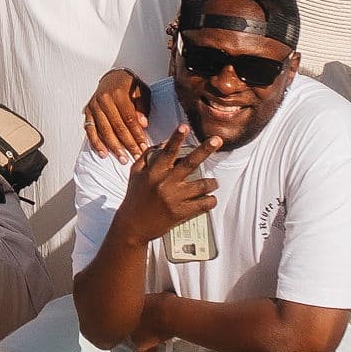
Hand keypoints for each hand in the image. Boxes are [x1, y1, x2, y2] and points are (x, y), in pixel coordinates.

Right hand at [83, 68, 154, 161]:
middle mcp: (104, 100)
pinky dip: (96, 143)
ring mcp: (94, 106)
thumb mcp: (141, 90)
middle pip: (117, 127)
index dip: (137, 134)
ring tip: (122, 159)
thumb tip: (143, 124)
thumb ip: (142, 106)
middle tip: (136, 157)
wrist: (112, 77)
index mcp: (118, 93)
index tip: (144, 146)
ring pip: (104, 130)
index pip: (128, 118)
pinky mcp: (88, 112)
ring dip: (113, 147)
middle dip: (127, 144)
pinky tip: (103, 153)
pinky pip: (90, 130)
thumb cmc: (129, 85)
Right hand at [113, 128, 216, 244]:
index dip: (176, 138)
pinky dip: (211, 200)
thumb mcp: (136, 174)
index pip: (167, 151)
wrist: (133, 225)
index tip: (185, 126)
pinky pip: (204, 204)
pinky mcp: (181, 213)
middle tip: (217, 140)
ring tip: (213, 182)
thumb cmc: (135, 197)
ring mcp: (175, 198)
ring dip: (212, 183)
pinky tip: (210, 199)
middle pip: (190, 163)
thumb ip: (148, 156)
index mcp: (154, 172)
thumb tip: (164, 143)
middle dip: (205, 150)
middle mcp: (165, 183)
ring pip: (202, 185)